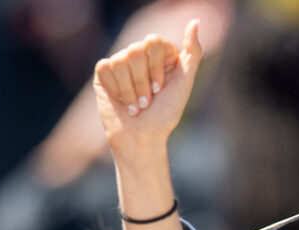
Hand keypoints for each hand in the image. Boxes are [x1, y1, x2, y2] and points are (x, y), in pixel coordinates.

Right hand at [94, 20, 202, 161]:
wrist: (141, 138)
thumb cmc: (165, 114)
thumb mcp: (184, 83)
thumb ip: (192, 52)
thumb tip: (194, 22)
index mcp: (161, 54)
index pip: (153, 41)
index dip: (155, 67)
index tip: (160, 90)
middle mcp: (140, 55)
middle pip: (134, 50)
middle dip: (142, 82)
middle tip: (148, 102)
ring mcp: (121, 62)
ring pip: (119, 60)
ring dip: (130, 90)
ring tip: (136, 106)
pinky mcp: (104, 73)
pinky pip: (105, 67)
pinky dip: (116, 89)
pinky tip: (121, 102)